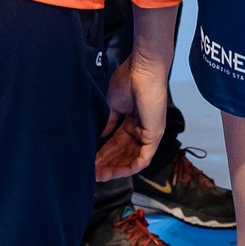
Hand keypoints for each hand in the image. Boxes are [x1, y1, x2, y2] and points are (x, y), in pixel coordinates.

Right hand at [95, 53, 169, 180]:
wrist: (142, 70)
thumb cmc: (129, 80)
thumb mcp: (113, 105)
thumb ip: (108, 122)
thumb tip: (100, 137)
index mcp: (132, 122)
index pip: (116, 144)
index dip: (102, 155)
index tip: (89, 163)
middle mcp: (141, 130)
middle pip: (123, 154)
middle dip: (106, 165)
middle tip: (91, 173)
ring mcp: (148, 134)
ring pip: (132, 160)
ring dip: (114, 169)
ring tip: (98, 175)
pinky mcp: (155, 136)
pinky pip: (143, 159)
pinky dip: (129, 168)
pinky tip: (113, 172)